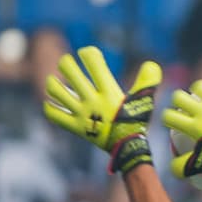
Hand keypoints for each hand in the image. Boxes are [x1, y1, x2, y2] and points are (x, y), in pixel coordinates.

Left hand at [43, 46, 162, 173]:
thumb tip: (151, 64)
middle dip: (66, 63)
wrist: (128, 148)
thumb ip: (148, 81)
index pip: (94, 63)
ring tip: (54, 80)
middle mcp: (93, 100)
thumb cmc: (137, 121)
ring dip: (52, 82)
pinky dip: (49, 106)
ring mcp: (82, 113)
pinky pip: (54, 114)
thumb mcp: (144, 100)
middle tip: (67, 63)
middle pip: (70, 72)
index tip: (87, 53)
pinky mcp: (75, 126)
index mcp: (110, 92)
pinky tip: (52, 102)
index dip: (88, 53)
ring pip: (56, 91)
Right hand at [163, 80, 201, 183]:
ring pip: (199, 86)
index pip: (168, 116)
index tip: (173, 121)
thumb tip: (172, 169)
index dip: (167, 118)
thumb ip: (184, 166)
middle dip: (178, 101)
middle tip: (185, 107)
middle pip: (179, 96)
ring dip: (198, 91)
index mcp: (193, 126)